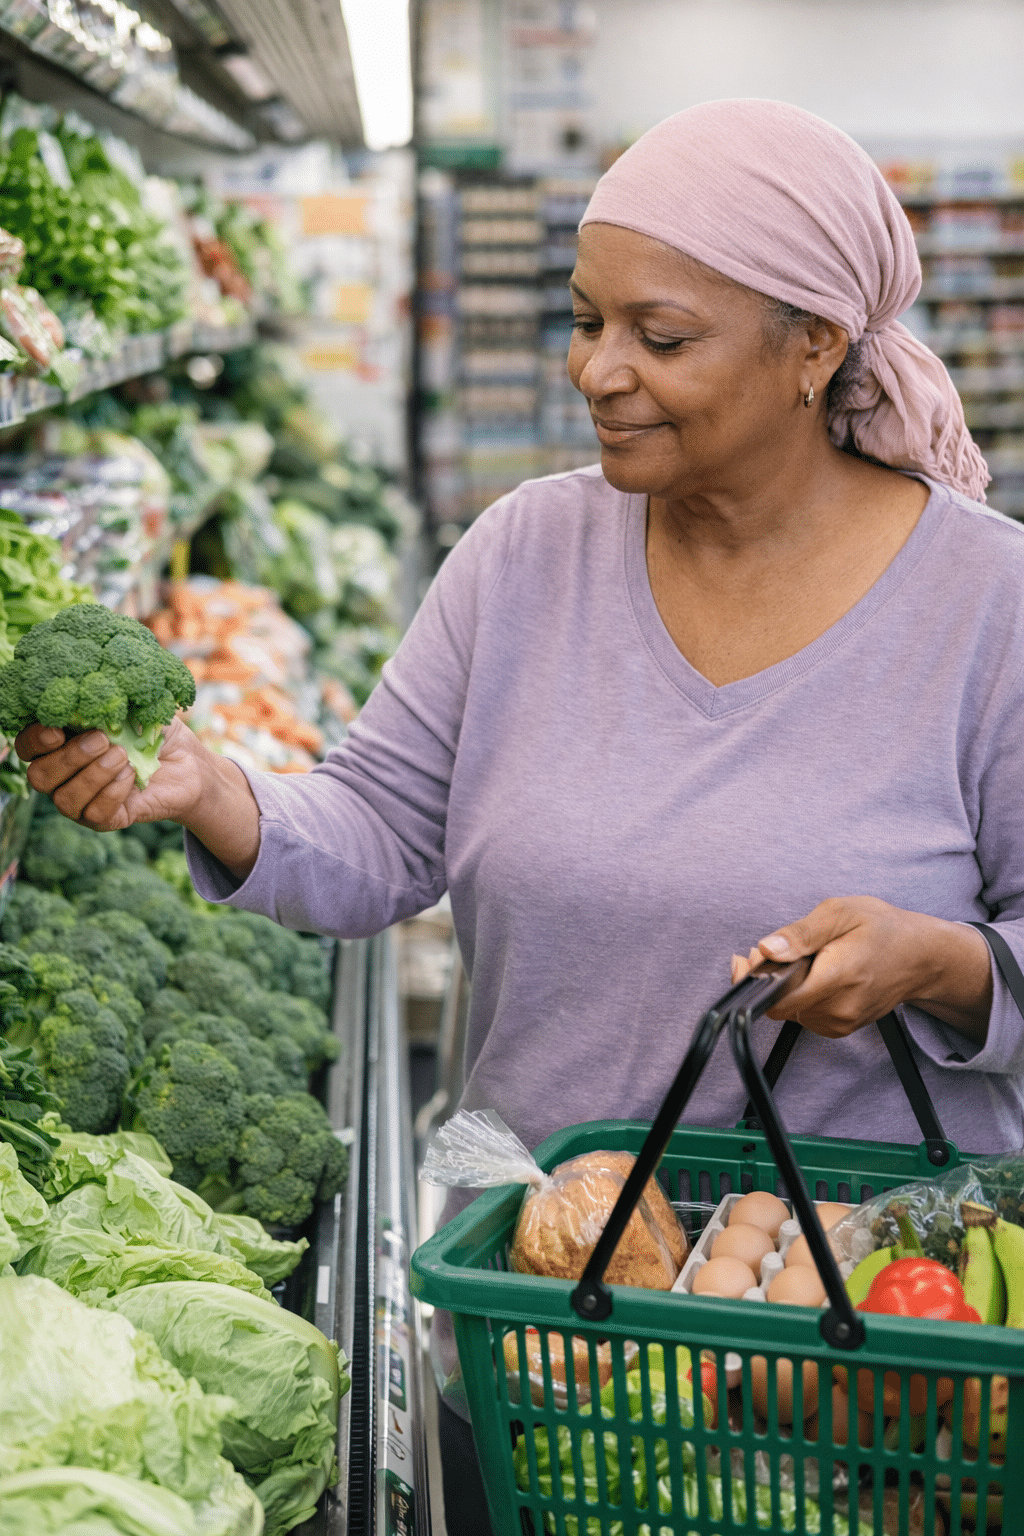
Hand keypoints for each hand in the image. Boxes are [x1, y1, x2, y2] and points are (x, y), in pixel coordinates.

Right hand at [16, 713, 204, 829]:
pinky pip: (94, 814)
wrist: (190, 764)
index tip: (58, 730)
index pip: (28, 747)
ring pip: (64, 799)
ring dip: (93, 775)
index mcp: (62, 743)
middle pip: (38, 776)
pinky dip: (113, 792)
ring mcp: (82, 800)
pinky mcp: (105, 819)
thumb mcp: (133, 707)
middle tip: (102, 740)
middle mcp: (63, 775)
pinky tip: (132, 775)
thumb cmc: (154, 731)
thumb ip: (107, 701)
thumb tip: (90, 692)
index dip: (35, 740)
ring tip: (123, 756)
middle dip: (69, 758)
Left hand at [729, 895, 992, 1043]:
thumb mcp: (840, 913)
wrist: (921, 957)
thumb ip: (801, 934)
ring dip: (785, 986)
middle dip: (769, 977)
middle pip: (780, 1003)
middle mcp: (839, 1008)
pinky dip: (800, 995)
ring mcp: (841, 1022)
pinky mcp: (841, 1027)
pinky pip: (805, 1015)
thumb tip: (768, 948)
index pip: (778, 998)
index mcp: (837, 977)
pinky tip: (811, 973)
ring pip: (790, 1010)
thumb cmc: (883, 929)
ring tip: (798, 958)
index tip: (750, 957)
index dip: (756, 979)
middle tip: (774, 949)